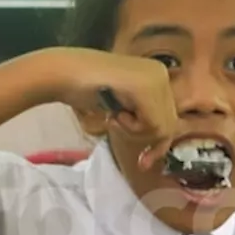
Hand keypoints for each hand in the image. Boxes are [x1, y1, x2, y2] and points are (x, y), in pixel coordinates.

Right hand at [41, 47, 177, 168]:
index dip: (158, 143)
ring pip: (163, 126)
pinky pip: (152, 124)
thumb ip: (142, 118)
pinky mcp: (146, 88)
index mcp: (156, 74)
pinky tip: (114, 115)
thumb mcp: (122, 107)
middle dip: (149, 142)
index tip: (144, 161)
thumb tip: (163, 143)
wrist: (65, 74)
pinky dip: (131, 128)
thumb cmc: (85, 90)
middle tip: (139, 158)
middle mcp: (160, 73)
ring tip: (114, 118)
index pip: (169, 116)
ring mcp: (155, 79)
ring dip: (135, 132)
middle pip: (169, 123)